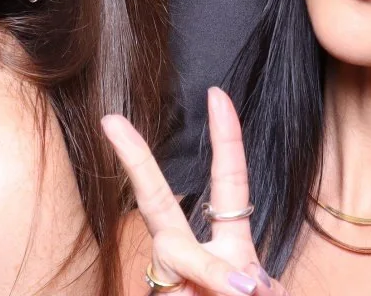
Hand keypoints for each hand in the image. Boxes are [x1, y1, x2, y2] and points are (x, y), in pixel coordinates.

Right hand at [102, 88, 284, 295]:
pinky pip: (177, 290)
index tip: (216, 94)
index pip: (227, 184)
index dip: (226, 139)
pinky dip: (214, 285)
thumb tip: (248, 287)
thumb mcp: (259, 293)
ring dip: (215, 277)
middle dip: (138, 163)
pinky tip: (223, 294)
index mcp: (228, 248)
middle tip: (111, 120)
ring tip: (247, 292)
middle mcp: (189, 261)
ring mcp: (167, 284)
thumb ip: (246, 282)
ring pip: (178, 260)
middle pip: (157, 206)